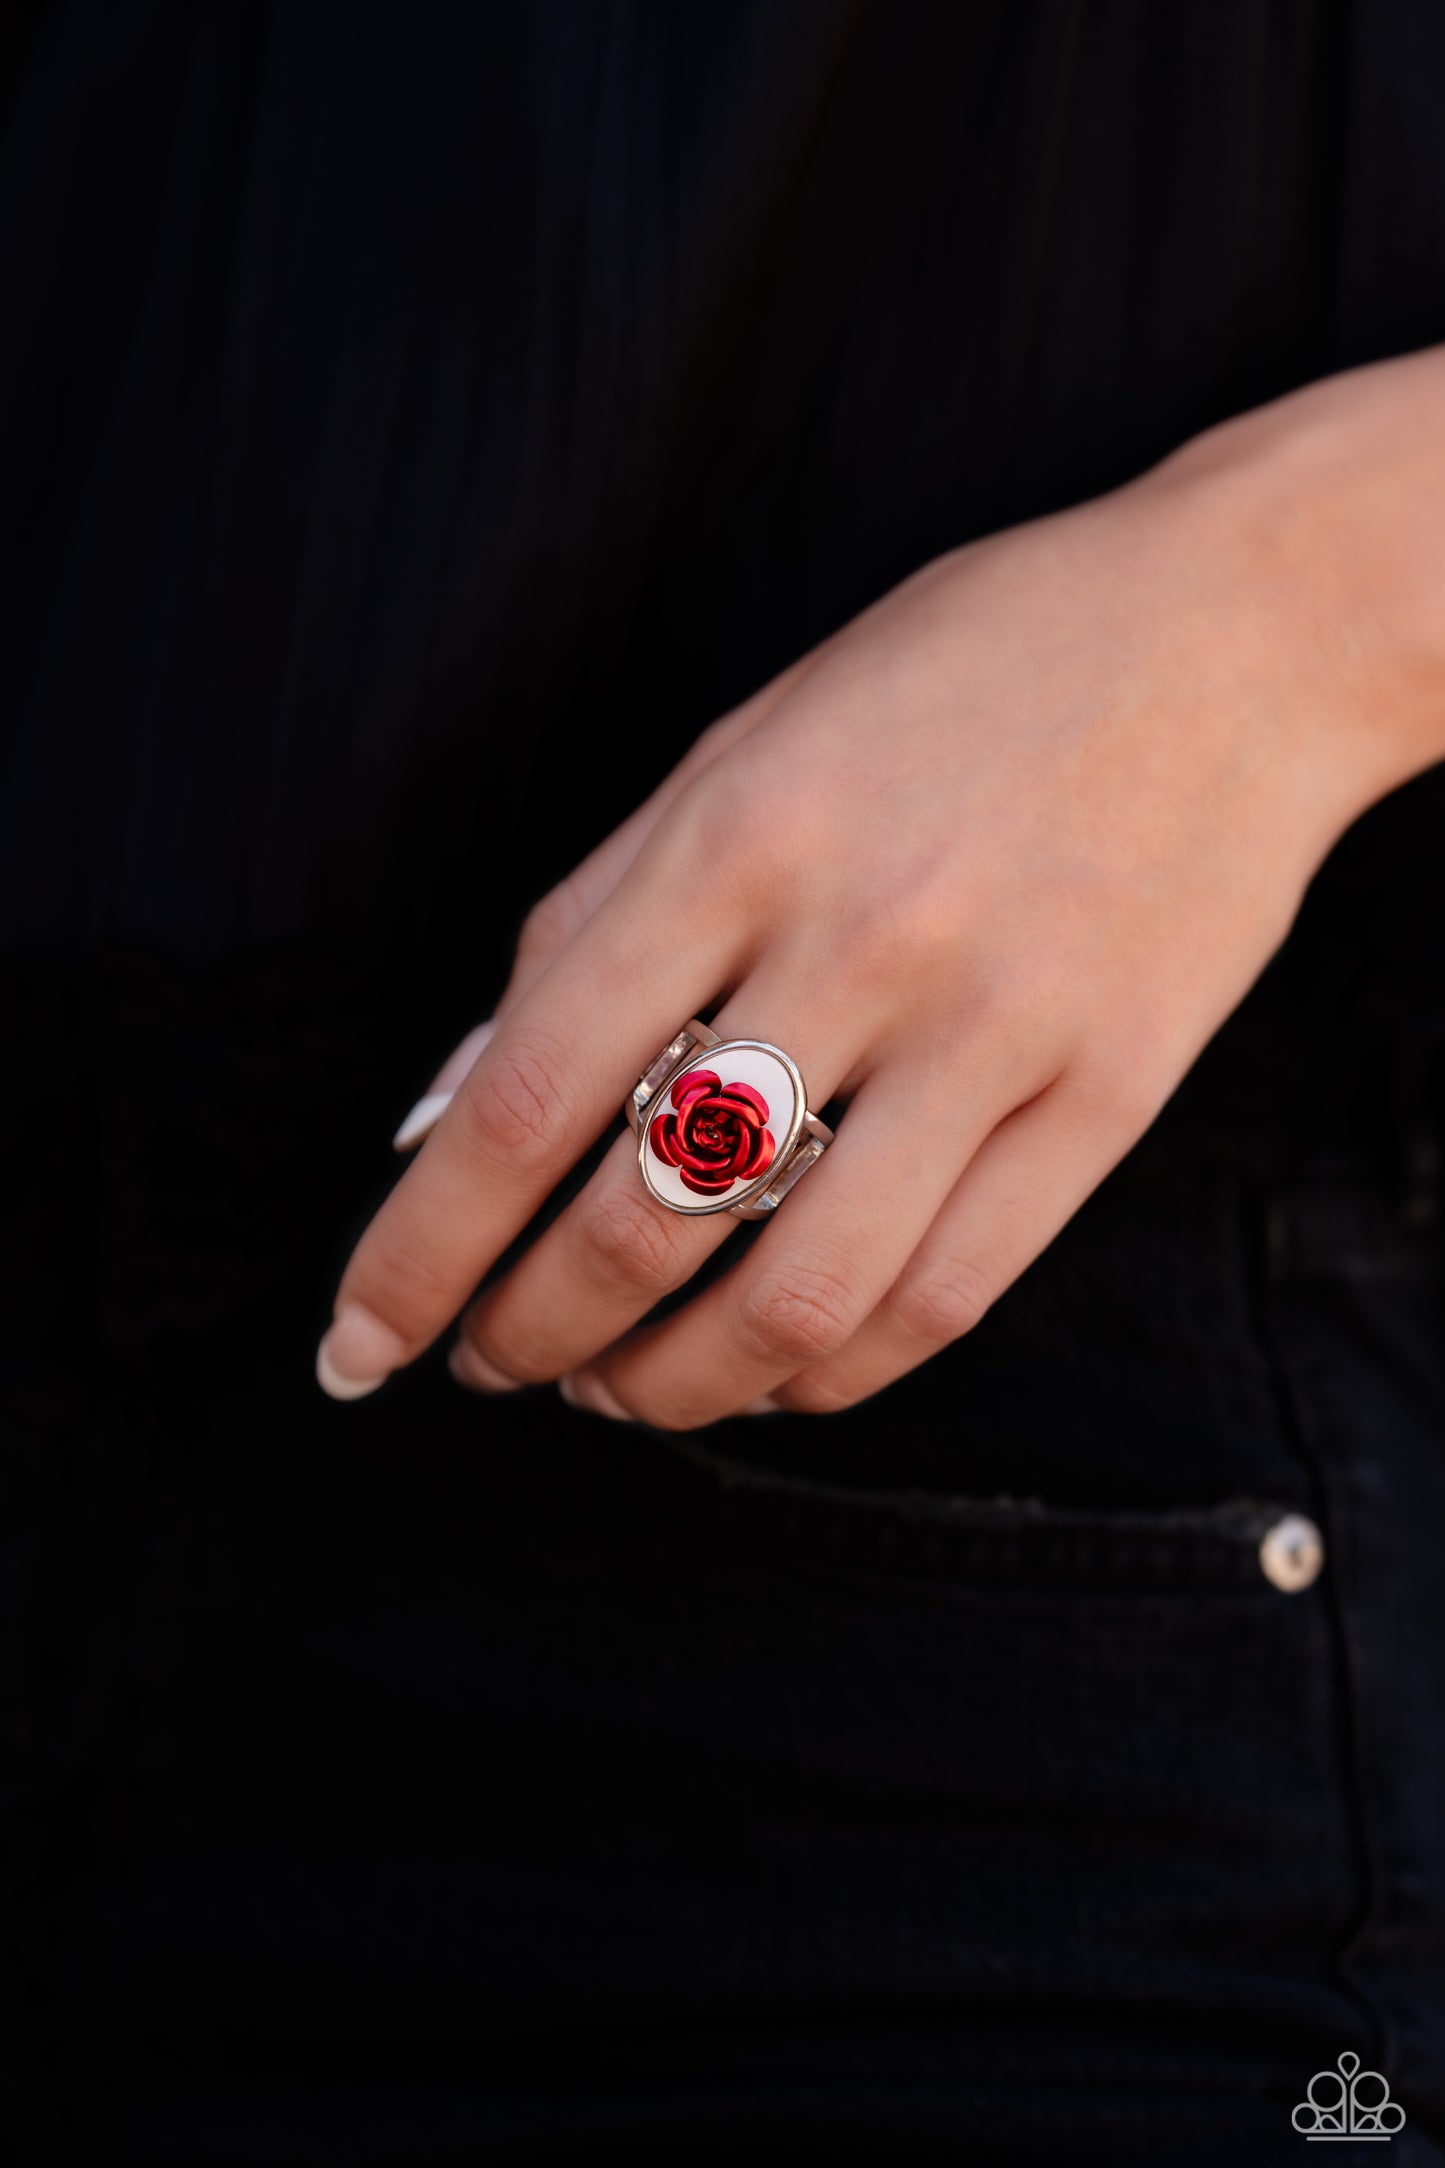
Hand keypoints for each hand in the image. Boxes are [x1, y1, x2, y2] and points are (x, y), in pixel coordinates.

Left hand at [316, 365, 1441, 1424]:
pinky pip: (944, 1298)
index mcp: (737, 834)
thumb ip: (592, 921)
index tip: (362, 1337)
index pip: (524, 1097)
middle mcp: (861, 940)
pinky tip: (770, 1370)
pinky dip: (828, 1375)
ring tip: (616, 1389)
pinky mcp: (1108, 1099)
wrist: (1237, 635)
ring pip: (795, 1299)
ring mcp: (998, 1028)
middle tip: (493, 1363)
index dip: (419, 1251)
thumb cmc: (962, 673)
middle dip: (526, 1333)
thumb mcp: (742, 745)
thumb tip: (453, 1105)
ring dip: (668, 1384)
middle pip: (641, 1221)